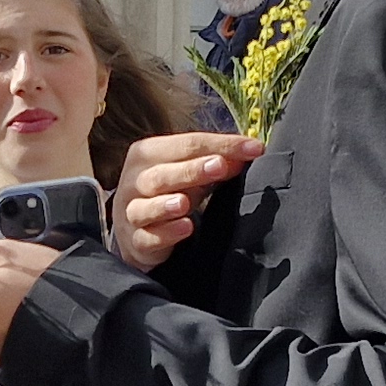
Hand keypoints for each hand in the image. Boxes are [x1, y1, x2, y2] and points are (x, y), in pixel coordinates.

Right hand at [110, 131, 262, 271]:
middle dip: (191, 170)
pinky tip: (185, 228)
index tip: (254, 148)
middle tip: (220, 167)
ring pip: (144, 207)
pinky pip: (147, 238)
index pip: (186, 144)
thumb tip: (249, 152)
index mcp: (147, 153)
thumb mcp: (192, 172)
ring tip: (186, 202)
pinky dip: (166, 233)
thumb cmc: (169, 191)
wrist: (140, 227)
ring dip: (165, 205)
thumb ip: (216, 162)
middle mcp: (134, 181)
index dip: (222, 145)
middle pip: (161, 174)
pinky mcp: (135, 242)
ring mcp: (131, 212)